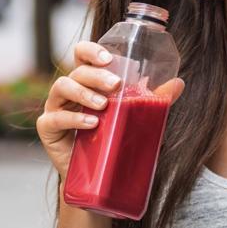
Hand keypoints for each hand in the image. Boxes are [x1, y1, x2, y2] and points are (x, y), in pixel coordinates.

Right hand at [36, 41, 184, 180]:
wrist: (97, 177)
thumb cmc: (114, 138)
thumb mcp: (135, 117)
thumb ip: (154, 100)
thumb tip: (178, 83)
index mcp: (86, 81)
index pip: (81, 55)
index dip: (91, 51)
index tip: (108, 57)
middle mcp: (69, 90)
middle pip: (77, 71)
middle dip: (96, 75)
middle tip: (116, 85)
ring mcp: (55, 107)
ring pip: (61, 87)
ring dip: (83, 92)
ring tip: (104, 105)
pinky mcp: (48, 128)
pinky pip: (55, 118)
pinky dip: (73, 118)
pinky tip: (91, 123)